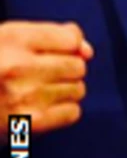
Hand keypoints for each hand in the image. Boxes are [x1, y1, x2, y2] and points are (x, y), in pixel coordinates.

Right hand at [0, 21, 92, 141]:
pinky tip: (45, 107)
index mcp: (13, 38)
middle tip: (45, 75)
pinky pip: (72, 112)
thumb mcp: (8, 38)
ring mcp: (26, 95)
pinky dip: (64, 110)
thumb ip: (52, 34)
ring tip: (41, 91)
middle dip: (68, 69)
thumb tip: (87, 50)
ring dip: (66, 90)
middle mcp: (19, 65)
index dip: (70, 46)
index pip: (71, 38)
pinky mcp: (30, 122)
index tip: (57, 53)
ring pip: (78, 89)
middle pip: (77, 65)